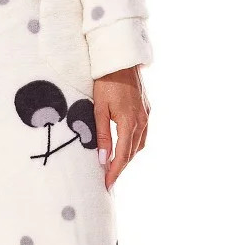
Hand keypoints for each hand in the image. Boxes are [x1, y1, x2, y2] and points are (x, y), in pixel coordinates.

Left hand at [94, 66, 150, 190]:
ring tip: (115, 166)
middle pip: (132, 153)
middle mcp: (142, 121)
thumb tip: (103, 160)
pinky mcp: (147, 109)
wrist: (121, 59)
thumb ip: (102, 136)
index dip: (115, 172)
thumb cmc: (105, 82)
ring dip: (128, 157)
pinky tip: (125, 147)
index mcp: (129, 122)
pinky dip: (134, 144)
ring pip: (139, 144)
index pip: (122, 155)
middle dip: (121, 168)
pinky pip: (142, 134)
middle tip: (109, 180)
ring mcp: (147, 115)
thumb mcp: (99, 109)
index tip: (107, 185)